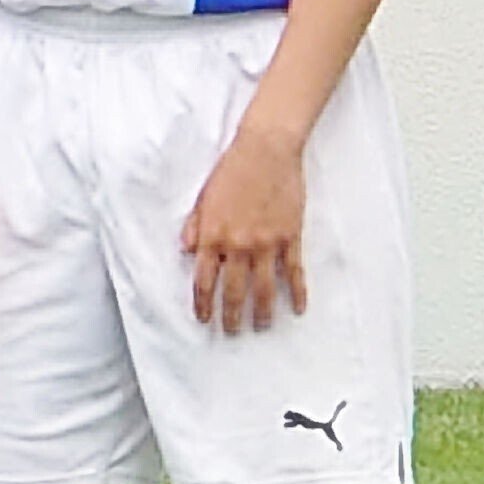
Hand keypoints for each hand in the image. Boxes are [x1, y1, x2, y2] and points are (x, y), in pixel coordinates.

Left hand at [181, 120, 307, 332]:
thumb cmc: (231, 171)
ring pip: (264, 287)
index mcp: (212, 236)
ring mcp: (267, 243)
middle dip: (231, 315)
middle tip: (231, 332)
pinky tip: (297, 308)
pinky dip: (297, 292)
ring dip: (262, 311)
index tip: (203, 319)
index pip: (204, 280)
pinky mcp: (291, 237)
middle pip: (233, 290)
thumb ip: (194, 227)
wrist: (265, 151)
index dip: (203, 303)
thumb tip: (186, 251)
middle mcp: (238, 245)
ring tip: (261, 327)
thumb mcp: (202, 198)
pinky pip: (294, 272)